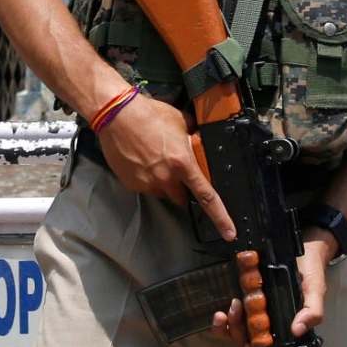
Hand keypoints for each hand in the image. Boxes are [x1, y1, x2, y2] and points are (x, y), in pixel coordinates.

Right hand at [96, 94, 233, 240]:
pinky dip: (146, 178)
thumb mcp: (180, 122)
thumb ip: (192, 137)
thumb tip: (197, 141)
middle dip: (181, 189)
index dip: (221, 217)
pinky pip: (145, 187)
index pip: (207, 196)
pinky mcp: (132, 184)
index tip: (229, 232)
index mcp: (183, 164)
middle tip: (175, 170)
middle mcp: (166, 178)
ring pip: (162, 193)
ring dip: (163, 183)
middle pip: (181, 198)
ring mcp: (147, 183)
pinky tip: (141, 160)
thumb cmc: (149, 114)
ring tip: (154, 160)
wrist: (117, 114)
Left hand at [208, 228, 335, 346]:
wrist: (304, 248)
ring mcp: (254, 313)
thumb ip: (313, 311)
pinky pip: (229, 317)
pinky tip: (221, 313)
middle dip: (238, 332)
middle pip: (247, 341)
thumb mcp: (315, 291)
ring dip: (229, 325)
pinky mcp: (244, 299)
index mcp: (283, 327)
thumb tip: (297, 330)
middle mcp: (267, 324)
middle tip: (239, 311)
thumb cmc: (310, 273)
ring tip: (233, 306)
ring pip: (235, 331)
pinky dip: (222, 320)